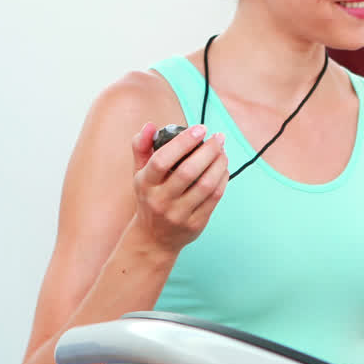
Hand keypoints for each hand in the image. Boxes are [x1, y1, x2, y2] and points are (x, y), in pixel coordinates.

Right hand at [130, 122, 227, 253]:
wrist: (153, 238)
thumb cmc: (149, 197)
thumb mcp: (139, 174)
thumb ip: (142, 147)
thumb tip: (150, 125)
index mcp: (145, 184)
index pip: (162, 160)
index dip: (183, 142)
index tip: (200, 129)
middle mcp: (160, 200)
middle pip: (188, 171)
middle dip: (208, 151)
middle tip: (218, 138)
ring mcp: (178, 214)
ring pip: (206, 185)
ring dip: (219, 164)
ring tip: (223, 152)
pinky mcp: (195, 223)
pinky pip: (215, 198)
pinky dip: (223, 179)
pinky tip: (224, 168)